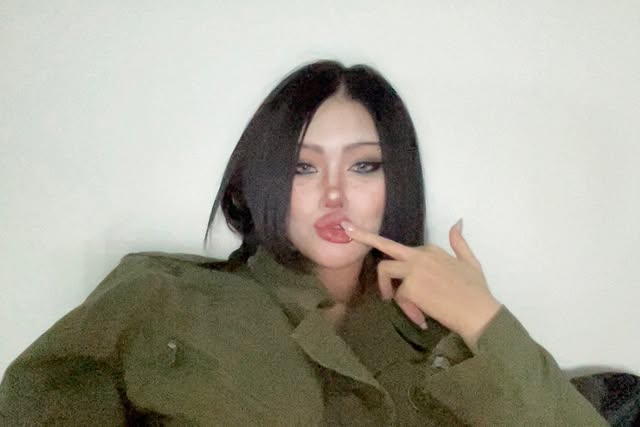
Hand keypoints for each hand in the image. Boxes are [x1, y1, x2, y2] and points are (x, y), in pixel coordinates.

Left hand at [341, 219, 500, 347]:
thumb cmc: (476, 290)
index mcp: (432, 249)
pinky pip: (398, 297)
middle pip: (385, 245)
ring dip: (388, 290)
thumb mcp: (470, 261)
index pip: (402, 248)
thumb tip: (457, 221)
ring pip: (385, 270)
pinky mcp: (410, 287)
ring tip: (404, 307)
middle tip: (346, 229)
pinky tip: (422, 319)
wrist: (479, 312)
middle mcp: (420, 255)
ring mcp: (414, 269)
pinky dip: (408, 311)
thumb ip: (459, 242)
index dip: (399, 266)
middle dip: (363, 236)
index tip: (391, 275)